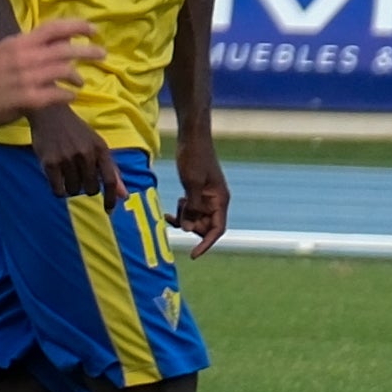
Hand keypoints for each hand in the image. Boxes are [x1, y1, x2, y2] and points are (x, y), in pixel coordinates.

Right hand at [0, 19, 102, 132]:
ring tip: (80, 81)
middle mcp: (26, 57)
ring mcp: (29, 79)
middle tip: (102, 54)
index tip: (93, 30)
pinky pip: (59, 94)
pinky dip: (68, 94)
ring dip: (77, 76)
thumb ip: (30, 45)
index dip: (77, 27)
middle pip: (66, 50)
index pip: (54, 28)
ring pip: (65, 71)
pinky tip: (69, 96)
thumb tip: (58, 40)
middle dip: (89, 51)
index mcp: (20, 42)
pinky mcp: (30, 99)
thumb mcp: (6, 50)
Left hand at [172, 136, 228, 255]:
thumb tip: (189, 229)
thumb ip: (192, 207)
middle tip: (175, 217)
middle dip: (191, 226)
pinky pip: (191, 210)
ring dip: (184, 219)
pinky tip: (171, 210)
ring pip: (196, 219)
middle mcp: (216, 200)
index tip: (193, 255)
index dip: (207, 244)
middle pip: (205, 226)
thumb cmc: (194, 157)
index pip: (217, 229)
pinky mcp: (197, 192)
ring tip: (173, 209)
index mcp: (220, 200)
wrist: (191, 137)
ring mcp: (207, 196)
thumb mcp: (191, 184)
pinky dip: (182, 212)